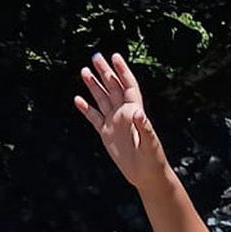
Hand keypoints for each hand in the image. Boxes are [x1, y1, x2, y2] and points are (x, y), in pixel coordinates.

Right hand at [74, 52, 163, 188]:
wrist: (146, 175)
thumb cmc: (153, 159)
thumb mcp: (150, 143)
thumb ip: (144, 127)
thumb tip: (138, 113)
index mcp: (135, 111)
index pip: (128, 86)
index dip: (122, 71)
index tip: (115, 56)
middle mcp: (124, 114)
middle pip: (113, 88)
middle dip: (105, 72)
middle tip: (95, 57)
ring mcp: (114, 123)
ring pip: (102, 99)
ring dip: (93, 86)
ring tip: (84, 71)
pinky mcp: (106, 134)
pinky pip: (94, 118)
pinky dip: (86, 109)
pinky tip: (77, 99)